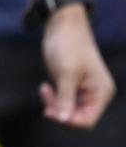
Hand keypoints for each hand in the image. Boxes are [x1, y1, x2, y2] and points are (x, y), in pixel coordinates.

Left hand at [40, 5, 114, 126]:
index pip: (87, 120)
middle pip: (77, 117)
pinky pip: (63, 100)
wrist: (62, 25)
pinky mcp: (71, 84)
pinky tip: (44, 87)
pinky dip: (53, 98)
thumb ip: (65, 98)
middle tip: (46, 95)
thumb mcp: (66, 73)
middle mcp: (95, 94)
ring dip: (54, 104)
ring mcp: (83, 90)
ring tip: (44, 89)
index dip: (69, 121)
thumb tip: (64, 120)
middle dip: (60, 111)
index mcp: (101, 93)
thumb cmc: (68, 46)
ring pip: (68, 110)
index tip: (52, 111)